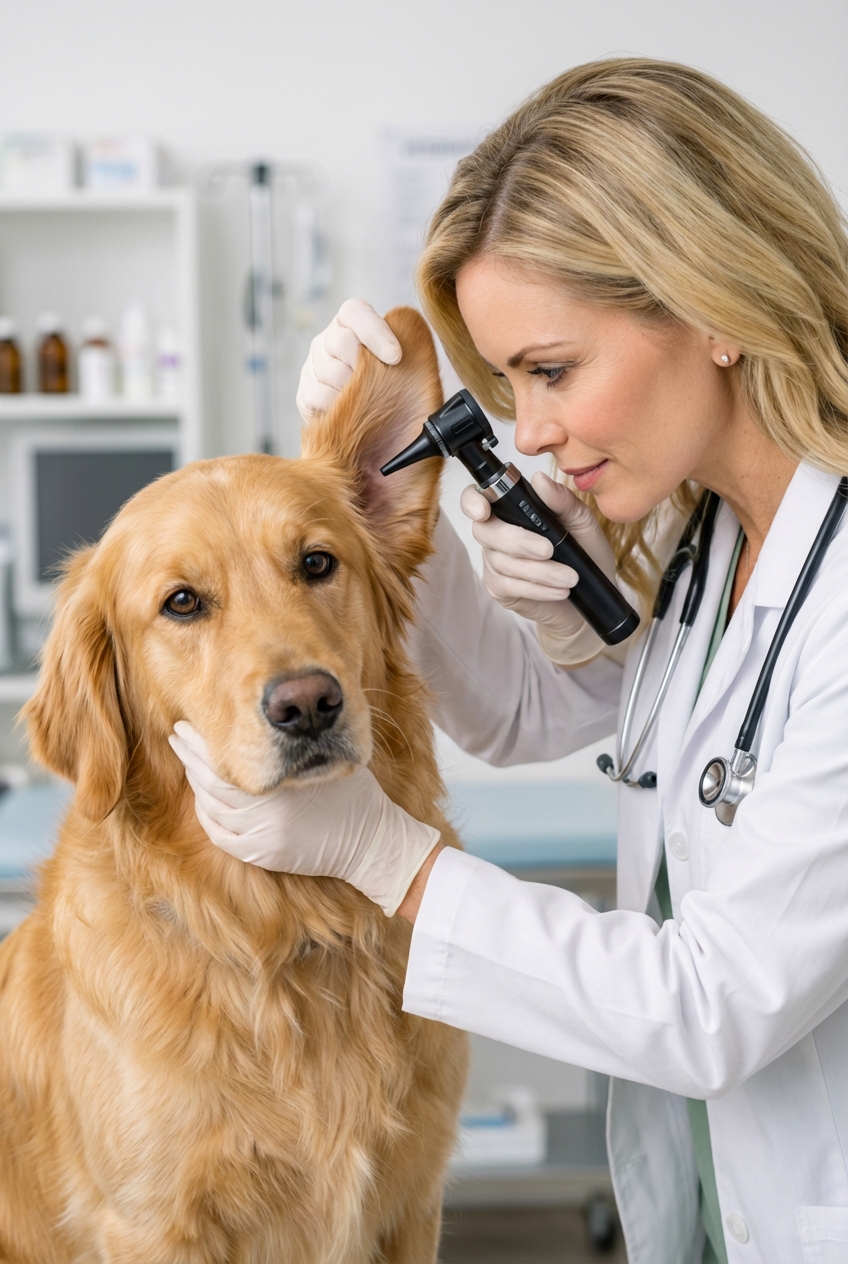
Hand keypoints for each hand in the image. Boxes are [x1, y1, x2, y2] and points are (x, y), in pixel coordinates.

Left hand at [168, 722, 439, 916]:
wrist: (368, 842)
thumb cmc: (351, 794)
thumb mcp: (325, 761)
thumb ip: (292, 747)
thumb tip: (261, 721)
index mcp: (279, 789)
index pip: (223, 765)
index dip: (201, 744)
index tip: (188, 724)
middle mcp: (264, 817)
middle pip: (210, 785)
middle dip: (191, 758)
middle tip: (179, 735)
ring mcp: (260, 840)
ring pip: (211, 809)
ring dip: (197, 784)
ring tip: (190, 761)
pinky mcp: (261, 856)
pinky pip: (220, 835)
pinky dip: (208, 814)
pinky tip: (205, 798)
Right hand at [296, 298, 401, 420]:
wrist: (371, 434)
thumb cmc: (394, 395)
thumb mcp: (404, 368)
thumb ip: (407, 348)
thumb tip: (412, 328)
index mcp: (351, 325)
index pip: (355, 312)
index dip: (375, 330)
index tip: (396, 356)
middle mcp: (328, 341)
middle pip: (342, 341)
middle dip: (364, 366)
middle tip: (380, 386)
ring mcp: (314, 367)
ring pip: (332, 371)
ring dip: (354, 390)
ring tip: (368, 404)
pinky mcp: (304, 395)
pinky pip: (320, 397)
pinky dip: (339, 408)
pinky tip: (351, 416)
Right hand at [460, 471, 619, 666]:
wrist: (591, 592)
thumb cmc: (585, 550)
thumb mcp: (581, 521)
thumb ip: (561, 500)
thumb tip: (539, 479)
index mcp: (511, 509)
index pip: (476, 498)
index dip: (472, 502)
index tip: (483, 511)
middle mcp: (496, 532)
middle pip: (486, 531)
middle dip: (518, 541)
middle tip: (549, 550)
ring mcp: (494, 561)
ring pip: (502, 562)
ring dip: (539, 571)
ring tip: (569, 577)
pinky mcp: (498, 588)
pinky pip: (508, 585)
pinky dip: (537, 588)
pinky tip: (559, 590)